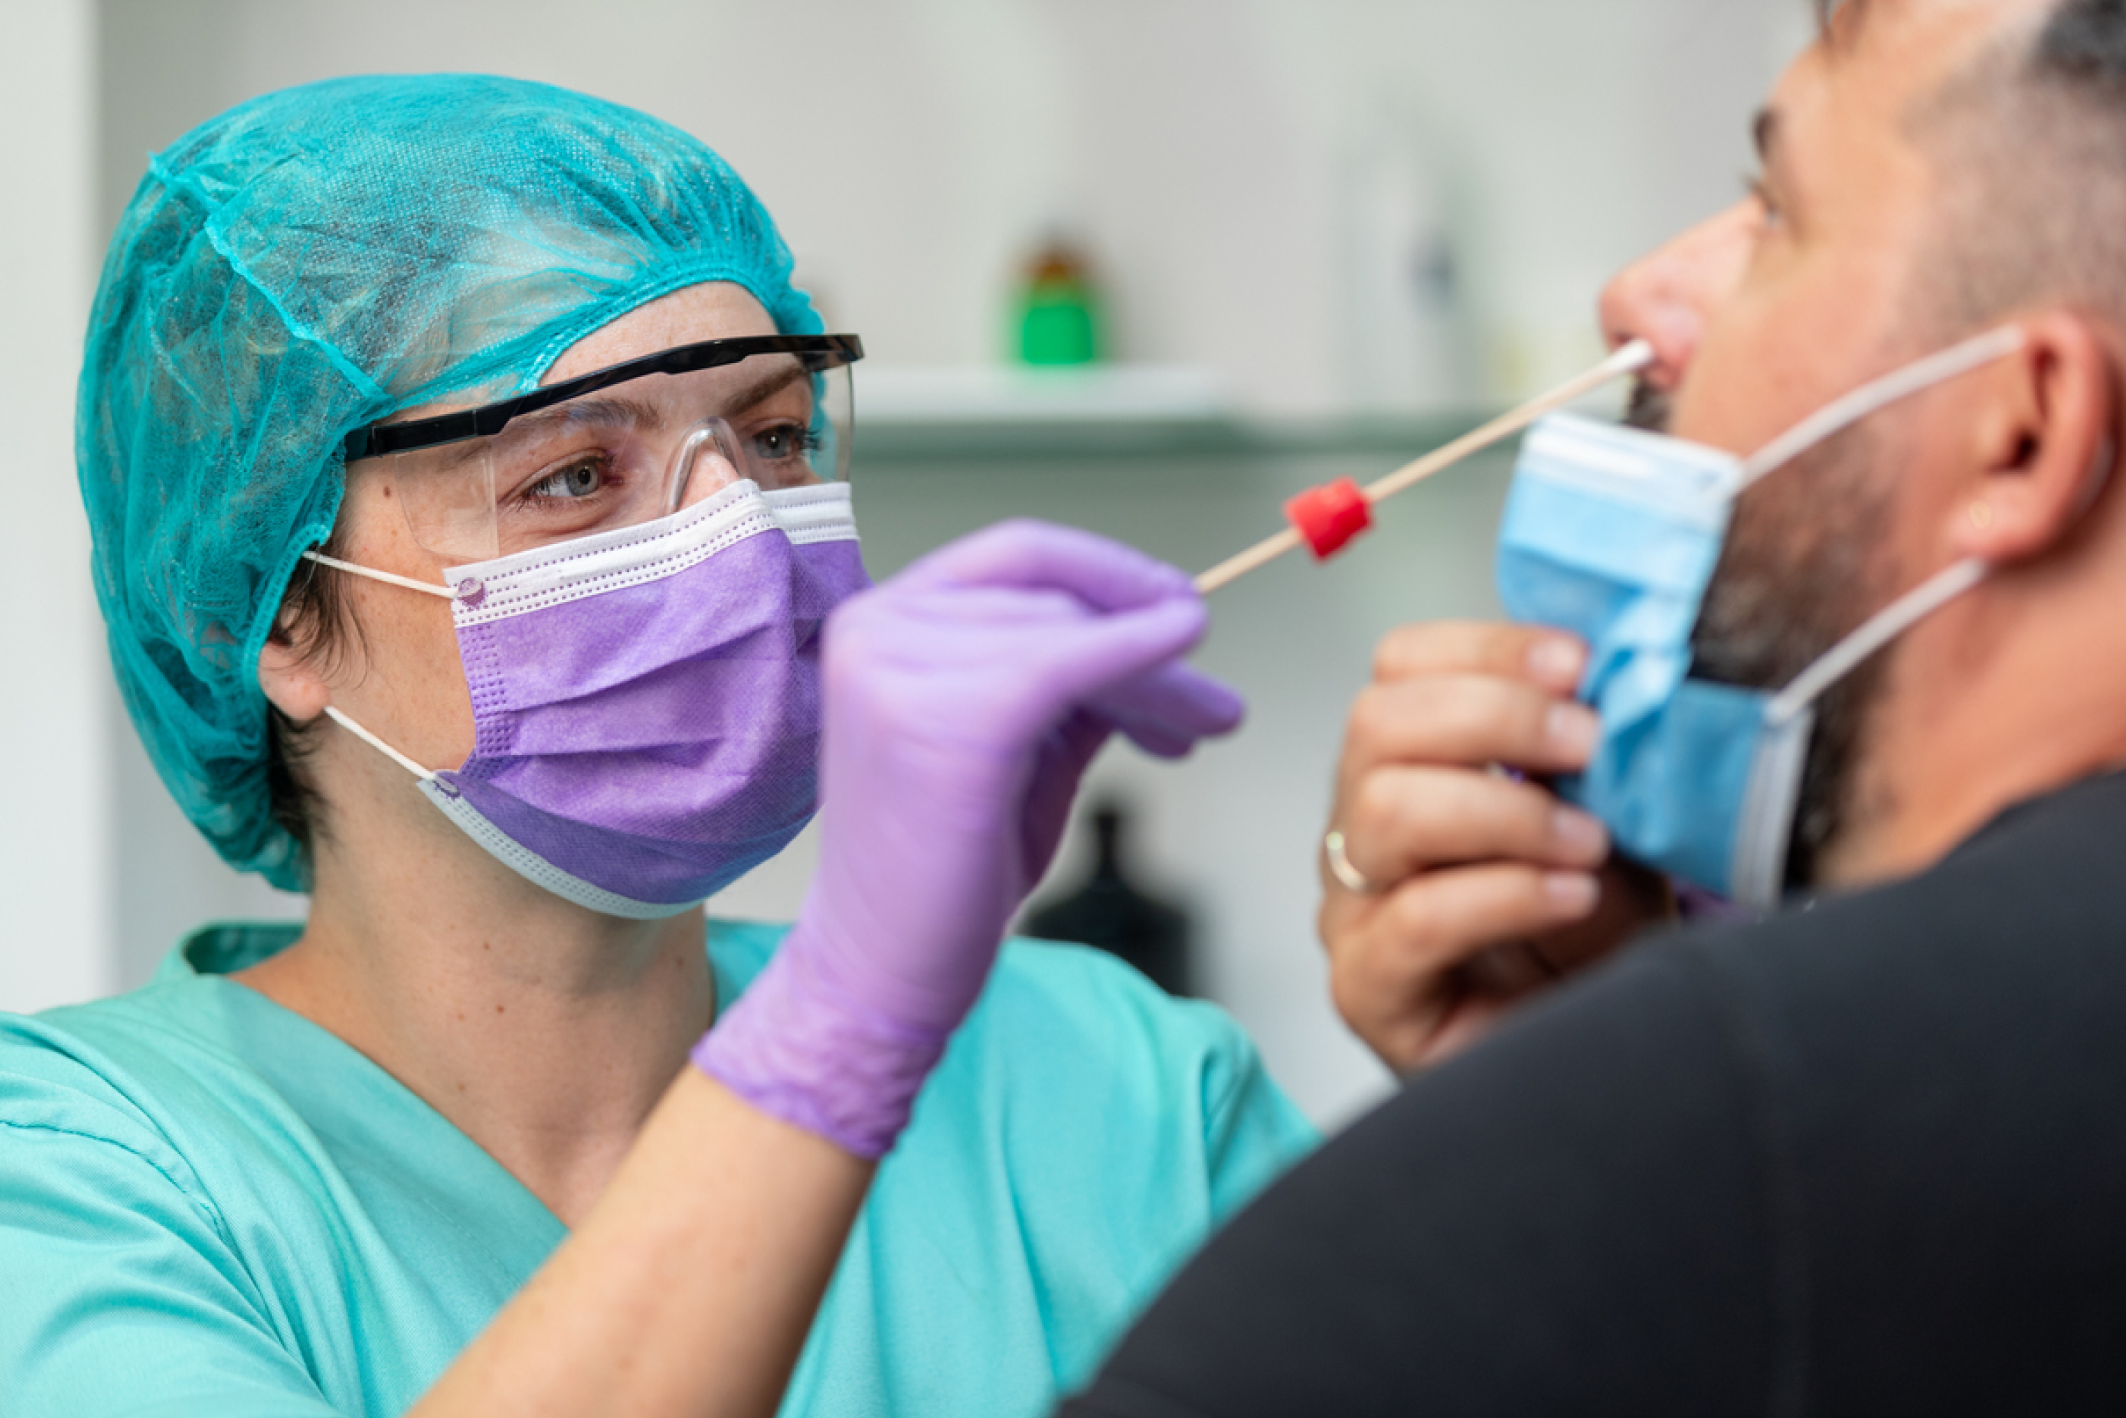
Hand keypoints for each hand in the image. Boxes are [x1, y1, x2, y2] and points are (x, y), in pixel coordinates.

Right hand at [697, 521, 1242, 1154]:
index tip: (1179, 607)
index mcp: (881, 621)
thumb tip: (1165, 631)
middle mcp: (877, 628)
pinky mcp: (946, 719)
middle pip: (1053, 596)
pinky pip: (1070, 665)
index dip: (1111, 570)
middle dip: (1151, 636)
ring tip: (1209, 724)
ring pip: (1072, 631)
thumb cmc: (946, 869)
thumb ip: (1073, 680)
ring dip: (1160, 676)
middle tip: (1213, 702)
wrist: (882, 972)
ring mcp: (900, 668)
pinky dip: (1140, 662)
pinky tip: (1188, 685)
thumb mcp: (1020, 746)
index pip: (1015, 554)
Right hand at [1321, 622, 1670, 1072]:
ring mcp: (1354, 906)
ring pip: (1384, 810)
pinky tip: (1570, 895)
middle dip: (1495, 715)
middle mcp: (1365, 824)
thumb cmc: (1600, 937)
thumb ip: (1593, 752)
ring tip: (1587, 841)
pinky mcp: (1367, 989)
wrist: (1608, 1054)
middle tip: (1588, 743)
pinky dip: (1504, 894)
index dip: (1485, 648)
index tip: (1578, 662)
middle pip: (1378, 722)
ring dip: (1503, 810)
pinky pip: (1414, 921)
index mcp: (1413, 761)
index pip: (1403, 666)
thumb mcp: (1610, 817)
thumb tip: (1612, 680)